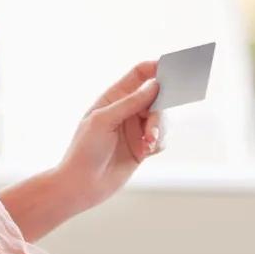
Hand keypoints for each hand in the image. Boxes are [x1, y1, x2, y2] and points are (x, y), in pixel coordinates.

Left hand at [54, 60, 168, 210]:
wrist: (82, 185)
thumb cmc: (84, 150)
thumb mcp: (104, 120)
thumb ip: (130, 102)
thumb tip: (155, 85)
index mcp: (114, 97)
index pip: (139, 74)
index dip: (156, 68)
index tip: (171, 70)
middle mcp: (127, 110)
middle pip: (157, 97)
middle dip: (159, 111)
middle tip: (153, 127)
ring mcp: (136, 129)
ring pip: (162, 119)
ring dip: (158, 130)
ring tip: (147, 145)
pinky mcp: (143, 147)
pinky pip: (162, 139)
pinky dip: (158, 144)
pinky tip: (145, 153)